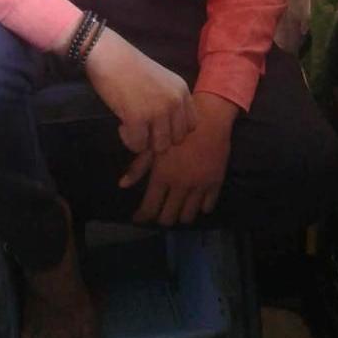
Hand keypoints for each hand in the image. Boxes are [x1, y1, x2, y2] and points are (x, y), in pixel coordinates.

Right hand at [85, 28, 196, 153]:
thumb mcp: (161, 81)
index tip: (158, 125)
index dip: (174, 130)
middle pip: (177, 139)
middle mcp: (174, 101)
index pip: (191, 125)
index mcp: (182, 90)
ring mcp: (158, 110)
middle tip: (143, 128)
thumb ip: (170, 102)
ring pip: (160, 146)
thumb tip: (167, 132)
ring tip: (132, 127)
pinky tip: (122, 126)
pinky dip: (129, 140)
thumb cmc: (130, 66)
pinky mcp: (138, 117)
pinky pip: (138, 145)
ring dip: (145, 142)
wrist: (109, 55)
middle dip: (159, 138)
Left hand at [119, 93, 237, 225]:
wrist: (208, 119)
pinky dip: (200, 207)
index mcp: (162, 176)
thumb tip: (122, 185)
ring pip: (187, 217)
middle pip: (168, 218)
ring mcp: (199, 186)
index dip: (142, 217)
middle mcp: (180, 186)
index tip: (138, 218)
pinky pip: (207, 207)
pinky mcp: (215, 183)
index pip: (149, 208)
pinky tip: (194, 200)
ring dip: (179, 216)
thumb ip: (138, 167)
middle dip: (160, 218)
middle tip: (158, 212)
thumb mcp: (154, 146)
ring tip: (175, 208)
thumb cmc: (176, 129)